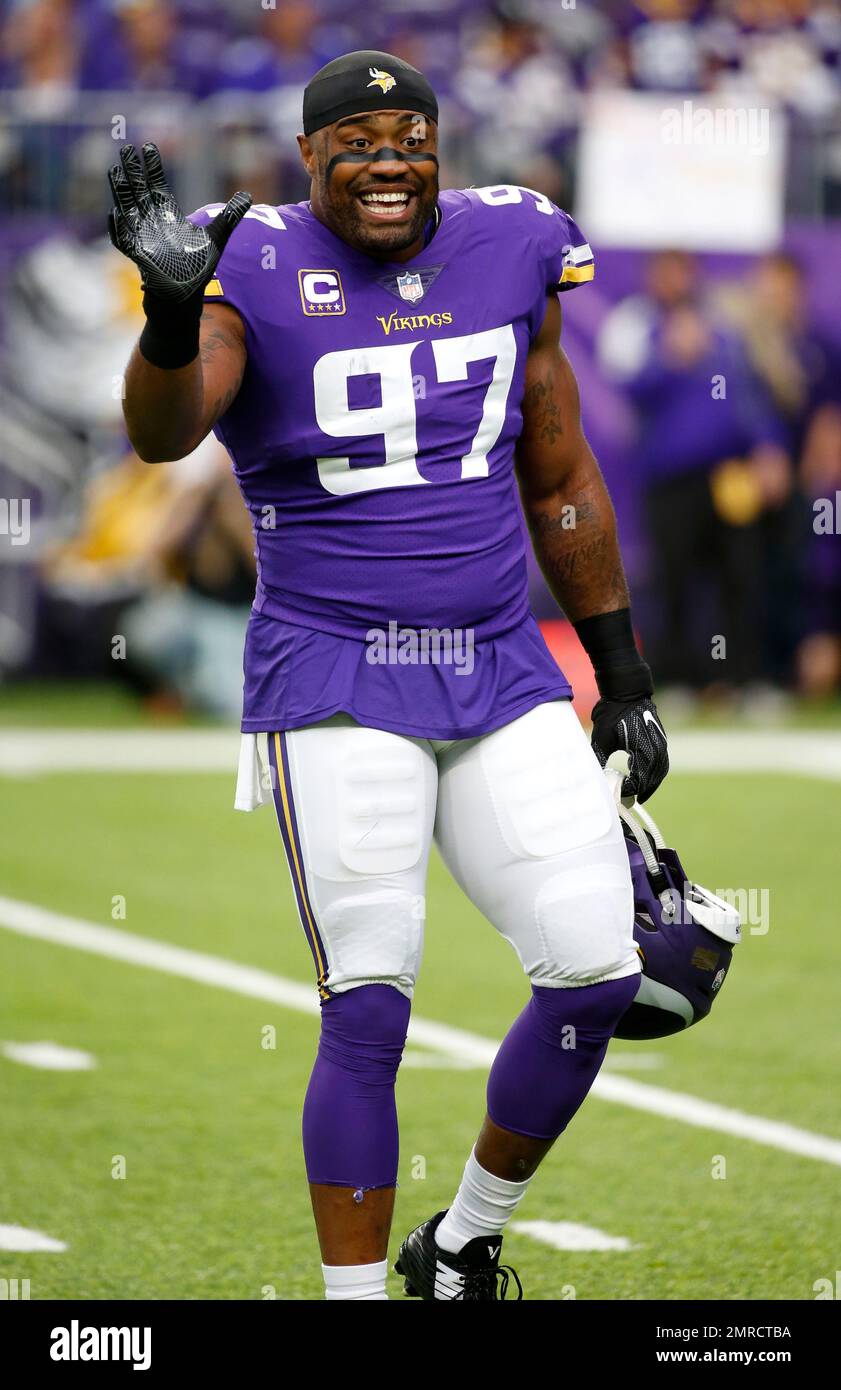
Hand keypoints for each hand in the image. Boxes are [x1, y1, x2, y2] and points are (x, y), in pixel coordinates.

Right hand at [107, 142, 250, 302]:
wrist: (185, 297)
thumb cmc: (197, 269)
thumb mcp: (217, 238)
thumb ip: (230, 216)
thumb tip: (248, 195)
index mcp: (168, 217)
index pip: (157, 186)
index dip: (153, 167)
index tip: (148, 146)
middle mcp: (152, 224)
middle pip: (139, 192)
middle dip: (133, 172)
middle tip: (127, 149)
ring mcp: (142, 239)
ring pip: (128, 210)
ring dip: (121, 192)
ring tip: (115, 171)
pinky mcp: (138, 257)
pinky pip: (123, 241)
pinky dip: (118, 229)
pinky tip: (114, 214)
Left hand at [590, 694, 668, 803]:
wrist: (626, 689)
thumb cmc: (613, 711)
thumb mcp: (602, 737)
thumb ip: (600, 758)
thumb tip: (594, 777)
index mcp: (644, 749)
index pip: (641, 778)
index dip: (631, 789)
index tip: (619, 794)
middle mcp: (657, 747)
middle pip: (655, 776)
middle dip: (644, 789)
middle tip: (633, 800)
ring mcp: (661, 741)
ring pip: (661, 769)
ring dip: (652, 781)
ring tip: (640, 792)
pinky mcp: (660, 737)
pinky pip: (661, 759)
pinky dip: (654, 770)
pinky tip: (642, 772)